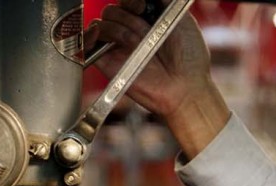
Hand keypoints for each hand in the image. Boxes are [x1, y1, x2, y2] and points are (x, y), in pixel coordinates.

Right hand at [87, 0, 229, 156]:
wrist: (185, 86)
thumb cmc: (189, 56)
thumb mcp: (183, 18)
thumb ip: (164, 0)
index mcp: (145, 19)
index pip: (126, 1)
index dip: (130, 0)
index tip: (142, 5)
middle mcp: (129, 31)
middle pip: (111, 10)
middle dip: (126, 16)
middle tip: (143, 29)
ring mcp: (117, 48)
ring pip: (100, 24)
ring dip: (119, 30)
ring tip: (136, 45)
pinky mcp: (106, 64)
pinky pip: (86, 46)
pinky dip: (87, 37)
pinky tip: (98, 35)